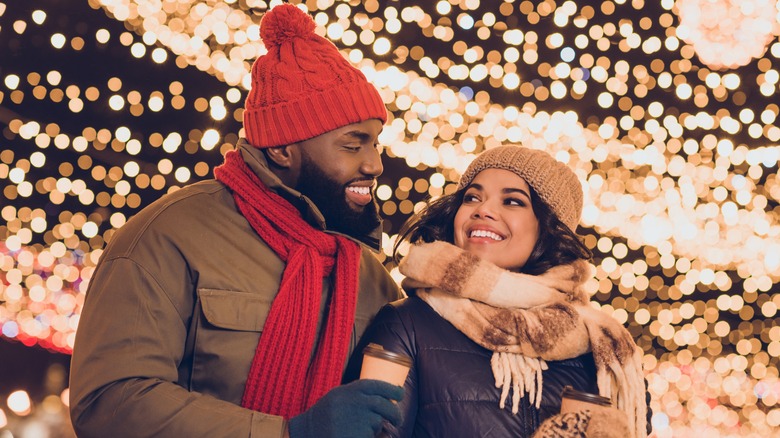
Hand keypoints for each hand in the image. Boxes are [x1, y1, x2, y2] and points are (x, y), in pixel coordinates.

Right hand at [288, 379, 402, 437]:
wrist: (307, 431)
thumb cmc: (326, 414)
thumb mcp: (339, 396)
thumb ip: (359, 395)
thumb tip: (389, 395)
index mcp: (350, 390)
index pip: (377, 385)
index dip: (392, 389)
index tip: (401, 394)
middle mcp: (355, 402)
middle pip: (384, 405)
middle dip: (395, 413)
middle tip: (398, 420)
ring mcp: (356, 419)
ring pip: (377, 422)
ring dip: (374, 427)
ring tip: (357, 428)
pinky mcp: (356, 435)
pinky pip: (370, 436)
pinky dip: (367, 437)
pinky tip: (354, 434)